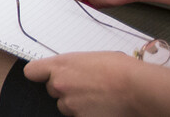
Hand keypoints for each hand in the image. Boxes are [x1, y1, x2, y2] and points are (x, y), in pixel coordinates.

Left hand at [24, 52, 139, 116]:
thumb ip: (72, 66)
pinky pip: (78, 116)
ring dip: (76, 103)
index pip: (32, 72)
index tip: (45, 75)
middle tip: (85, 86)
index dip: (40, 74)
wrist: (137, 88)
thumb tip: (70, 72)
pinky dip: (87, 113)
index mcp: (60, 65)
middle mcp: (60, 85)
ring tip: (97, 97)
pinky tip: (102, 107)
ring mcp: (70, 104)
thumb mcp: (89, 58)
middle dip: (65, 89)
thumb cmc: (119, 69)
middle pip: (52, 90)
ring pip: (65, 105)